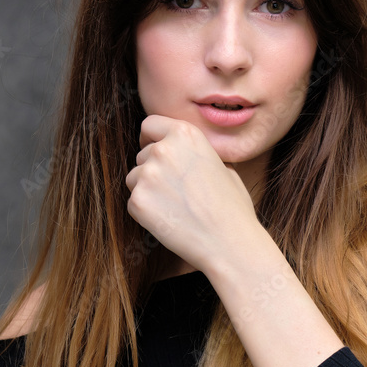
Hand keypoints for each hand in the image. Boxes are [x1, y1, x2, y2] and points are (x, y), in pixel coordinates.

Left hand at [125, 114, 260, 274]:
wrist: (229, 241)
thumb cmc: (232, 207)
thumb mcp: (223, 166)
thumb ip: (196, 154)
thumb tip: (183, 153)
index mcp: (185, 134)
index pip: (150, 124)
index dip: (151, 138)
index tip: (152, 148)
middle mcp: (163, 149)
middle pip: (142, 155)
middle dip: (153, 170)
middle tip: (176, 191)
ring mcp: (147, 175)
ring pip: (134, 178)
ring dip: (147, 190)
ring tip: (176, 207)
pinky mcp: (137, 201)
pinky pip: (134, 202)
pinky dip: (146, 212)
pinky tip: (170, 220)